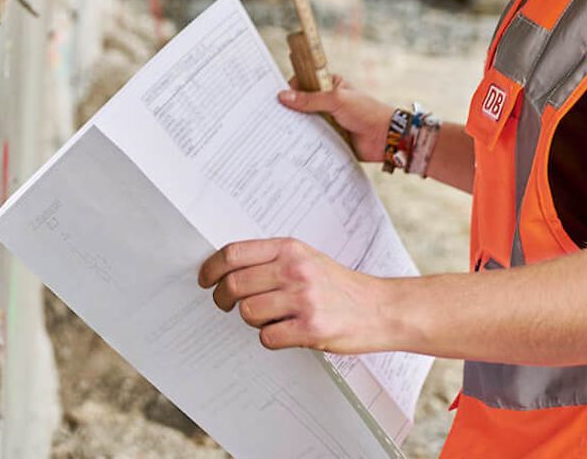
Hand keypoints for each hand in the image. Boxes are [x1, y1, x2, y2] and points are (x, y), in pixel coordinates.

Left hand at [197, 238, 390, 353]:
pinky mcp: (311, 327)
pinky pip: (267, 337)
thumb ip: (271, 260)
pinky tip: (285, 332)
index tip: (205, 279)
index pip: (233, 253)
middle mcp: (294, 270)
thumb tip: (226, 270)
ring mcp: (303, 299)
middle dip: (222, 299)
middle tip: (225, 305)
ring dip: (251, 320)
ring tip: (269, 318)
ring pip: (248, 312)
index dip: (211, 268)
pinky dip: (270, 338)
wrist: (381, 308)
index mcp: (289, 249)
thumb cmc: (340, 285)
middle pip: (234, 285)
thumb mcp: (306, 258)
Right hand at [279, 75, 392, 161]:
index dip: (291, 88)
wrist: (386, 137)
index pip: (304, 83)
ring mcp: (328, 121)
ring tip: (278, 131)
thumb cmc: (366, 111)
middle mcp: (327, 102)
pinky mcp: (329, 138)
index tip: (276, 97)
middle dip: (290, 110)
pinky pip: (312, 139)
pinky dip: (304, 141)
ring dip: (296, 127)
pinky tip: (291, 145)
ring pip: (306, 122)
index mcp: (330, 86)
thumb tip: (283, 96)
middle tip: (273, 115)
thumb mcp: (336, 100)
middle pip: (302, 104)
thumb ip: (309, 99)